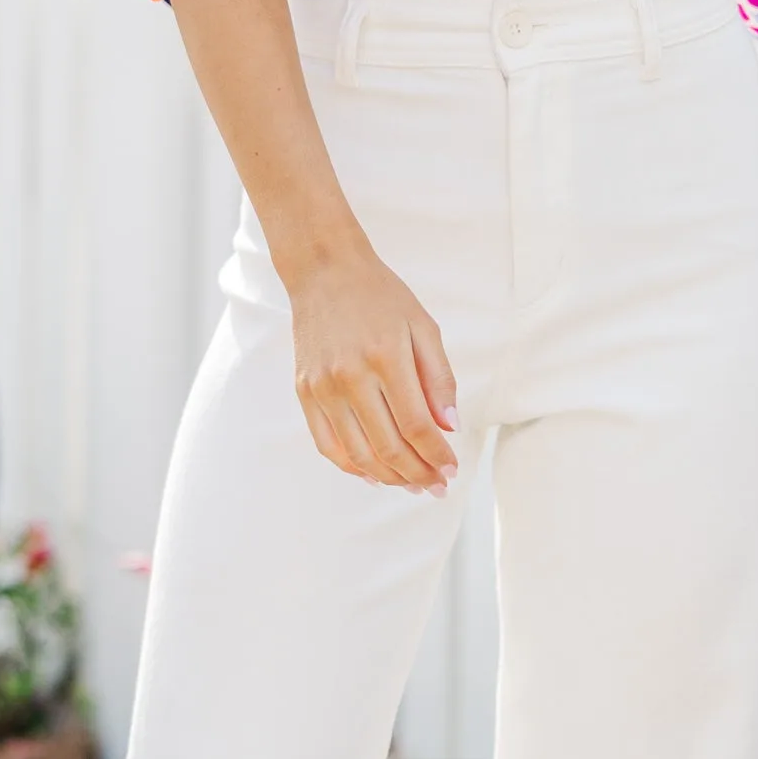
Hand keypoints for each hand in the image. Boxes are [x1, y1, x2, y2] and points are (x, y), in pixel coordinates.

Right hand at [286, 244, 458, 492]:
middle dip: (418, 474)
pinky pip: (328, 445)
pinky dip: (353, 467)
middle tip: (437, 486)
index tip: (452, 470)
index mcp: (386, 358)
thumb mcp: (423, 327)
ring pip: (358, 454)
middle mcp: (350, 377)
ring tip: (411, 485)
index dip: (437, 455)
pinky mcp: (305, 392)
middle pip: (388, 447)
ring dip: (389, 478)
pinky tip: (374, 475)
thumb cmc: (381, 297)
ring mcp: (323, 388)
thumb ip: (439, 378)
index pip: (416, 426)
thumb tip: (449, 427)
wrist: (324, 271)